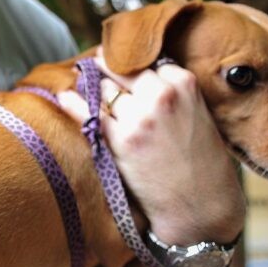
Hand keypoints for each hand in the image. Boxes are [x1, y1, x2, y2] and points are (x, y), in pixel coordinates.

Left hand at [59, 51, 244, 244]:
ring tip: (81, 82)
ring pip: (105, 90)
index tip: (119, 65)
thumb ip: (173, 92)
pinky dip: (74, 104)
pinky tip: (66, 96)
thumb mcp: (197, 114)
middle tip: (94, 66)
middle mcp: (161, 96)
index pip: (147, 62)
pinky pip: (89, 114)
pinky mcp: (121, 141)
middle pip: (122, 71)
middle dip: (107, 70)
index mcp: (184, 84)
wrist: (201, 204)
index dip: (132, 68)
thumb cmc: (201, 162)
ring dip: (93, 88)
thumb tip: (138, 75)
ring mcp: (139, 117)